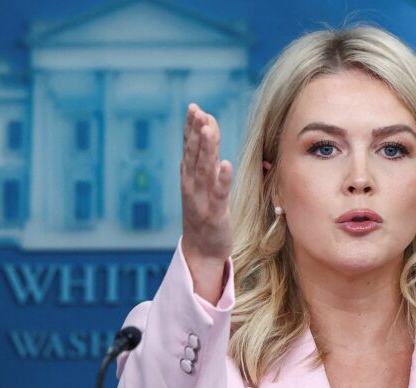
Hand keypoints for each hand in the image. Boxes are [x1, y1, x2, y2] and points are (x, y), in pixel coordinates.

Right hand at [180, 103, 233, 303]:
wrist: (201, 251)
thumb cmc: (204, 215)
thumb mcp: (201, 186)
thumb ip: (204, 163)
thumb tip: (208, 136)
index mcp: (189, 177)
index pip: (189, 148)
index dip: (191, 128)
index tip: (195, 108)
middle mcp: (192, 186)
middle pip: (194, 154)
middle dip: (196, 132)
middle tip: (198, 111)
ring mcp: (202, 199)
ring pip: (204, 169)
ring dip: (207, 149)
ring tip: (209, 129)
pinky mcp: (214, 214)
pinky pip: (219, 194)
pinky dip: (222, 179)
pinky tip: (226, 164)